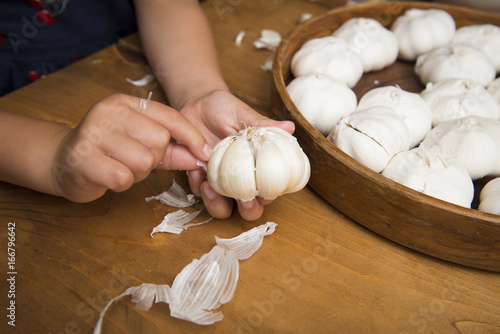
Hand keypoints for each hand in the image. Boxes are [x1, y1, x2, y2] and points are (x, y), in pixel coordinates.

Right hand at [51, 93, 210, 202]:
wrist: (63, 163)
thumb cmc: (109, 153)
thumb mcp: (141, 145)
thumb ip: (172, 150)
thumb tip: (201, 156)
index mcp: (125, 103)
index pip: (168, 116)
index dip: (190, 135)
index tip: (204, 152)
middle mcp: (108, 112)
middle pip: (159, 141)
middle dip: (154, 159)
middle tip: (135, 160)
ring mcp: (93, 132)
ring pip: (143, 161)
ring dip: (138, 172)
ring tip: (121, 166)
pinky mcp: (82, 157)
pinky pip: (123, 177)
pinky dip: (122, 182)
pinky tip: (109, 175)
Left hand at [180, 90, 294, 220]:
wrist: (196, 103)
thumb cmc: (224, 109)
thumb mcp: (244, 115)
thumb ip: (264, 125)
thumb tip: (290, 126)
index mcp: (257, 168)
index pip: (270, 191)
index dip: (269, 196)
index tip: (264, 193)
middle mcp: (240, 180)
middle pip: (249, 210)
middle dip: (248, 210)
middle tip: (243, 200)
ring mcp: (219, 182)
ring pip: (221, 209)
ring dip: (217, 204)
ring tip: (210, 187)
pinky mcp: (198, 178)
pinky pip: (197, 191)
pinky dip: (197, 185)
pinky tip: (196, 169)